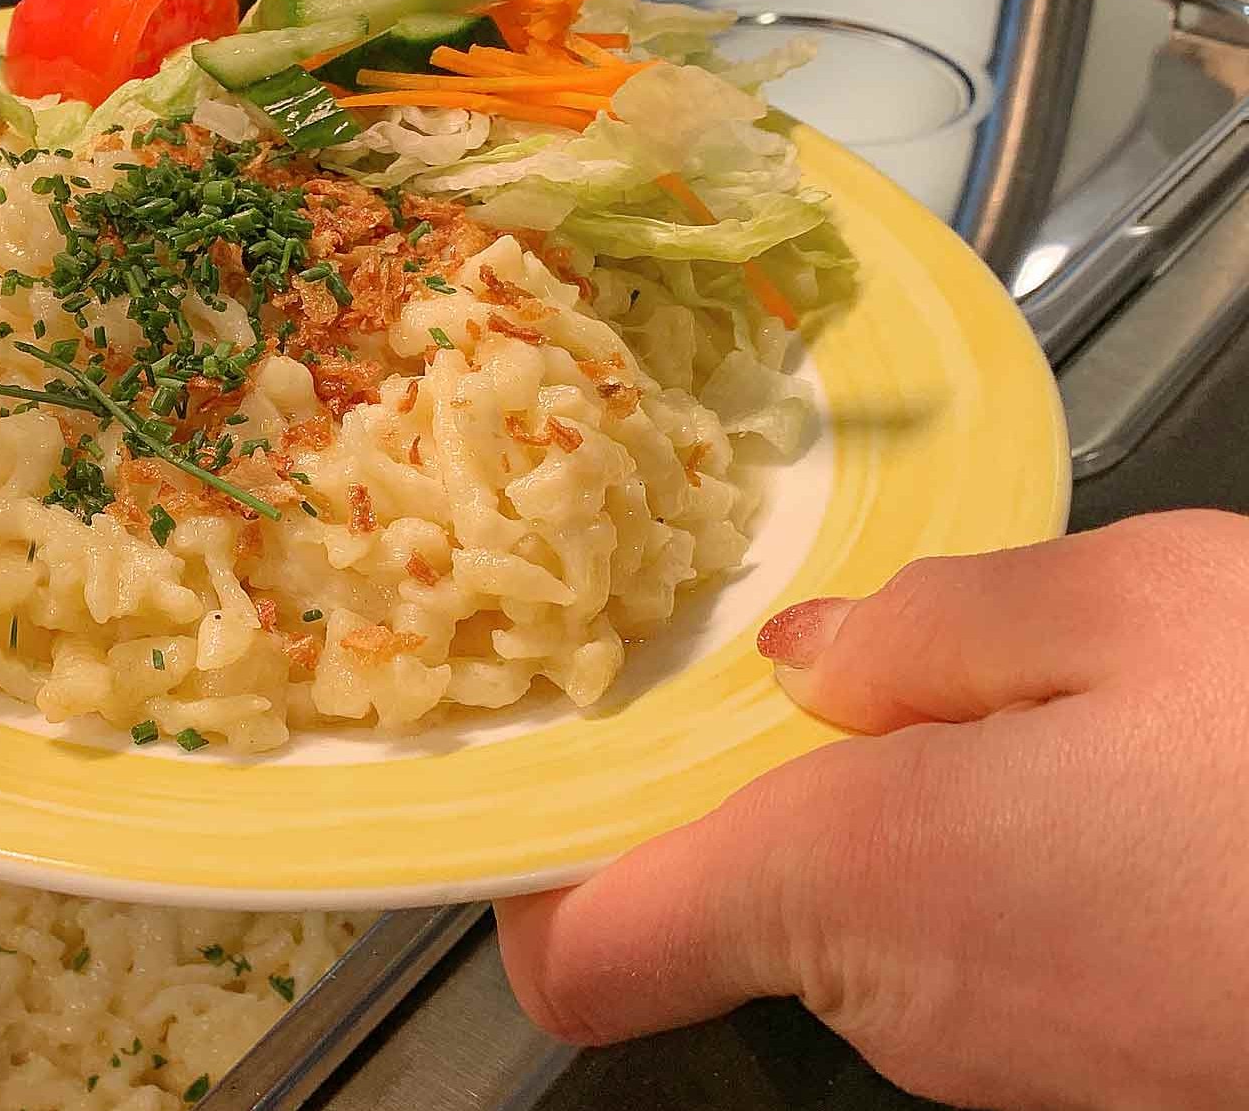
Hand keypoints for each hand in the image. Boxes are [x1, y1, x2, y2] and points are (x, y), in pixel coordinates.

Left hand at [497, 509, 1248, 1110]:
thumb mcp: (1132, 608)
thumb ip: (933, 628)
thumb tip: (815, 659)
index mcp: (850, 883)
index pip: (583, 954)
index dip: (541, 871)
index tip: (565, 778)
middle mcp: (901, 1007)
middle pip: (728, 909)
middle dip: (760, 790)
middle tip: (850, 671)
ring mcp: (1003, 1065)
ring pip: (860, 926)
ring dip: (895, 816)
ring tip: (1023, 713)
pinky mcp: (1091, 1071)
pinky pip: (973, 957)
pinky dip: (988, 869)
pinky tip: (1105, 791)